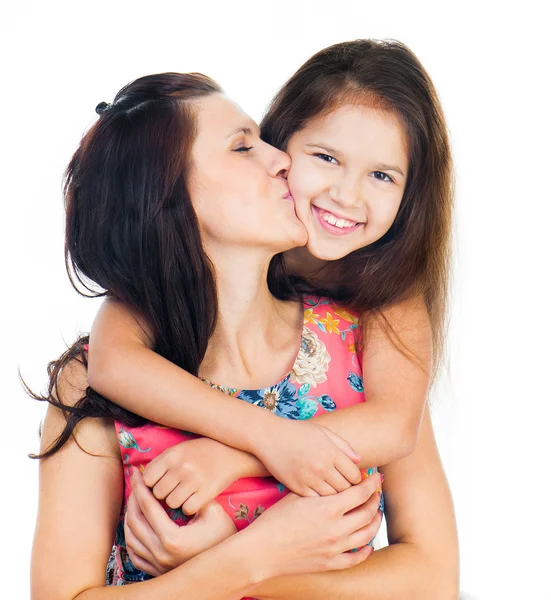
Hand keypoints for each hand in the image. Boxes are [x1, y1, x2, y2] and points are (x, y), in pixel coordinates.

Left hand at [124, 468, 236, 575]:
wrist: (229, 565)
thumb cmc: (224, 535)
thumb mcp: (213, 511)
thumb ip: (194, 496)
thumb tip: (176, 482)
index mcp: (172, 539)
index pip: (148, 507)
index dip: (140, 488)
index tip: (136, 474)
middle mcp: (160, 554)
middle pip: (135, 522)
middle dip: (132, 500)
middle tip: (135, 484)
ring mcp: (157, 565)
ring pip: (131, 539)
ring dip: (129, 517)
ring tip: (135, 502)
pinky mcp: (157, 572)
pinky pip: (134, 554)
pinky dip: (131, 537)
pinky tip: (135, 525)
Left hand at [142, 437, 249, 514]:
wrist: (232, 453)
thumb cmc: (199, 452)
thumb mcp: (178, 450)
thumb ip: (159, 464)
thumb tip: (138, 480)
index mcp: (172, 454)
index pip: (147, 479)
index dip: (151, 484)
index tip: (157, 484)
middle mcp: (182, 467)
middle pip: (157, 493)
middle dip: (162, 494)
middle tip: (171, 490)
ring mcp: (195, 481)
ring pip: (171, 503)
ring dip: (175, 502)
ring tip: (183, 495)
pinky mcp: (207, 493)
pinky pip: (187, 509)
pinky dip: (190, 507)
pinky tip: (194, 500)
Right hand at [244, 471, 382, 578]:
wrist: (262, 549)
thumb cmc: (275, 518)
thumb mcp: (297, 494)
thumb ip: (320, 485)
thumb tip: (338, 476)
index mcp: (327, 508)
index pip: (360, 493)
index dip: (371, 483)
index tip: (377, 477)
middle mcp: (336, 528)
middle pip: (367, 512)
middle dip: (375, 500)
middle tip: (376, 492)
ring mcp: (334, 548)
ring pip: (366, 534)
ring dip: (375, 521)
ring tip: (376, 513)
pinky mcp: (329, 563)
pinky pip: (356, 558)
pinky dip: (366, 550)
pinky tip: (369, 543)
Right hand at [253, 420, 361, 495]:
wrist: (269, 436)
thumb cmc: (298, 431)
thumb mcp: (324, 432)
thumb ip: (344, 446)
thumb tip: (359, 461)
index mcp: (332, 453)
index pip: (356, 476)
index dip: (360, 481)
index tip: (358, 482)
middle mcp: (323, 467)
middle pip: (347, 490)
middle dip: (352, 492)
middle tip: (352, 493)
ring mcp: (310, 479)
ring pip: (333, 499)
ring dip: (338, 500)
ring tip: (340, 498)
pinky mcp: (297, 488)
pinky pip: (316, 501)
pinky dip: (322, 502)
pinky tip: (323, 499)